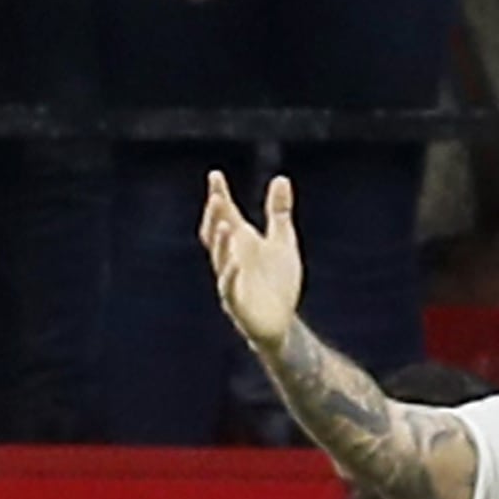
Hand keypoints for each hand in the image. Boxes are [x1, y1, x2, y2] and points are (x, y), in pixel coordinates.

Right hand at [200, 169, 304, 353]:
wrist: (281, 322)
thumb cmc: (278, 282)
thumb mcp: (283, 240)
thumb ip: (279, 211)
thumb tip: (281, 178)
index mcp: (240, 242)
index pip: (225, 215)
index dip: (219, 196)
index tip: (215, 176)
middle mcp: (231, 259)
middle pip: (217, 235)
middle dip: (215, 218)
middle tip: (216, 198)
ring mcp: (231, 281)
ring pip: (220, 260)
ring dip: (221, 243)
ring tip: (225, 225)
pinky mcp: (237, 303)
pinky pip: (230, 287)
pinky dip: (231, 274)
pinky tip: (236, 261)